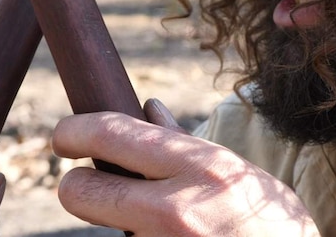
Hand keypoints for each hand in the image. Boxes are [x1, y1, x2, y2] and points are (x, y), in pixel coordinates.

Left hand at [54, 99, 320, 236]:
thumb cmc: (273, 221)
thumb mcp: (237, 173)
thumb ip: (186, 146)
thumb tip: (148, 110)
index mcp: (199, 166)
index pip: (111, 134)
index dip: (74, 132)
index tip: (63, 137)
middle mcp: (176, 208)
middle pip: (78, 191)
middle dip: (76, 186)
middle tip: (87, 183)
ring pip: (106, 226)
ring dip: (118, 221)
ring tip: (161, 223)